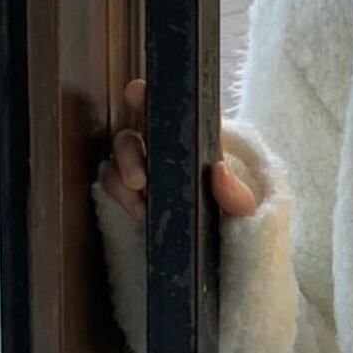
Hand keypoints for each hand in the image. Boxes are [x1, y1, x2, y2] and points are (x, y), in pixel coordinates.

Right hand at [99, 77, 257, 219]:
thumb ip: (236, 196)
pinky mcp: (132, 191)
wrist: (216, 258)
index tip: (136, 95)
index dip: (149, 97)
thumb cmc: (231, 225)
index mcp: (195, 142)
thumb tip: (219, 171)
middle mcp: (168, 148)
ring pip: (121, 154)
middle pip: (136, 131)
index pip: (172, 112)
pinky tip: (137, 210)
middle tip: (138, 180)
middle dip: (128, 148)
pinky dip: (118, 193)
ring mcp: (148, 168)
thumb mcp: (239, 212)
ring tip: (138, 200)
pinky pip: (113, 181)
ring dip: (121, 174)